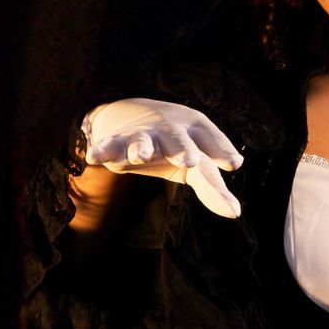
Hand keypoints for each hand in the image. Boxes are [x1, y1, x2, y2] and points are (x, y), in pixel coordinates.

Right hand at [75, 94, 243, 218]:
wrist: (136, 115)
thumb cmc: (176, 146)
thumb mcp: (196, 164)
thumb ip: (213, 187)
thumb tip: (235, 213)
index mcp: (194, 132)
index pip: (211, 142)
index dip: (221, 150)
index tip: (232, 163)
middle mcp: (170, 131)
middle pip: (177, 139)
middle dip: (182, 147)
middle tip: (189, 159)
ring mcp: (144, 136)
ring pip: (143, 141)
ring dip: (141, 147)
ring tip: (140, 156)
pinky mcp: (119, 143)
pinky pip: (111, 146)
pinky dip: (103, 150)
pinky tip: (94, 157)